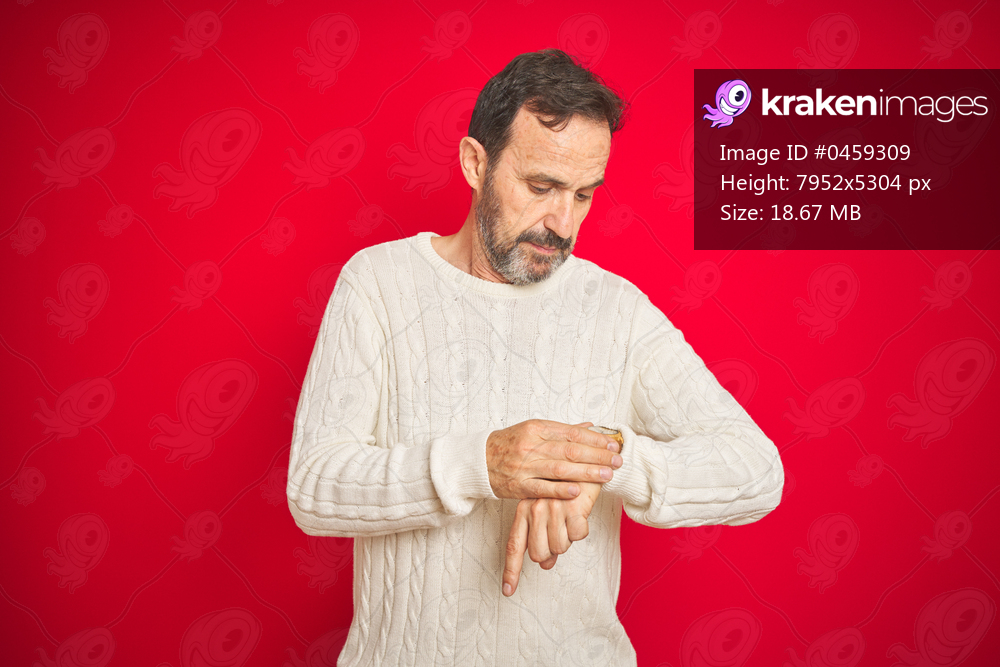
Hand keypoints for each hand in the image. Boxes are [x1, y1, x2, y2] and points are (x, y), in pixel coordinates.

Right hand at [486, 419, 621, 499]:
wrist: (478, 460)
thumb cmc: (509, 444)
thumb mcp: (533, 430)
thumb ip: (561, 430)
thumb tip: (589, 427)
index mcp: (537, 428)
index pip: (572, 433)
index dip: (595, 439)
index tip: (613, 444)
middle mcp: (531, 445)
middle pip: (570, 449)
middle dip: (597, 455)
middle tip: (617, 460)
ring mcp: (524, 465)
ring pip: (560, 468)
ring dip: (586, 472)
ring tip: (607, 475)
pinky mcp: (518, 485)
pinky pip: (541, 487)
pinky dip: (559, 490)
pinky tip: (577, 491)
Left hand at [502, 479, 603, 596]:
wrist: (586, 461)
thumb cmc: (565, 487)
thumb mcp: (547, 508)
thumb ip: (542, 535)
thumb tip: (546, 564)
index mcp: (524, 509)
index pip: (515, 545)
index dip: (512, 570)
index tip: (507, 591)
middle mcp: (535, 509)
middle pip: (539, 553)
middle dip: (552, 551)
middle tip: (560, 531)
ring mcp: (554, 508)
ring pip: (560, 547)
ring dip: (568, 538)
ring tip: (570, 518)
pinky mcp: (573, 507)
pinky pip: (577, 536)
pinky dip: (582, 529)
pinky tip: (580, 513)